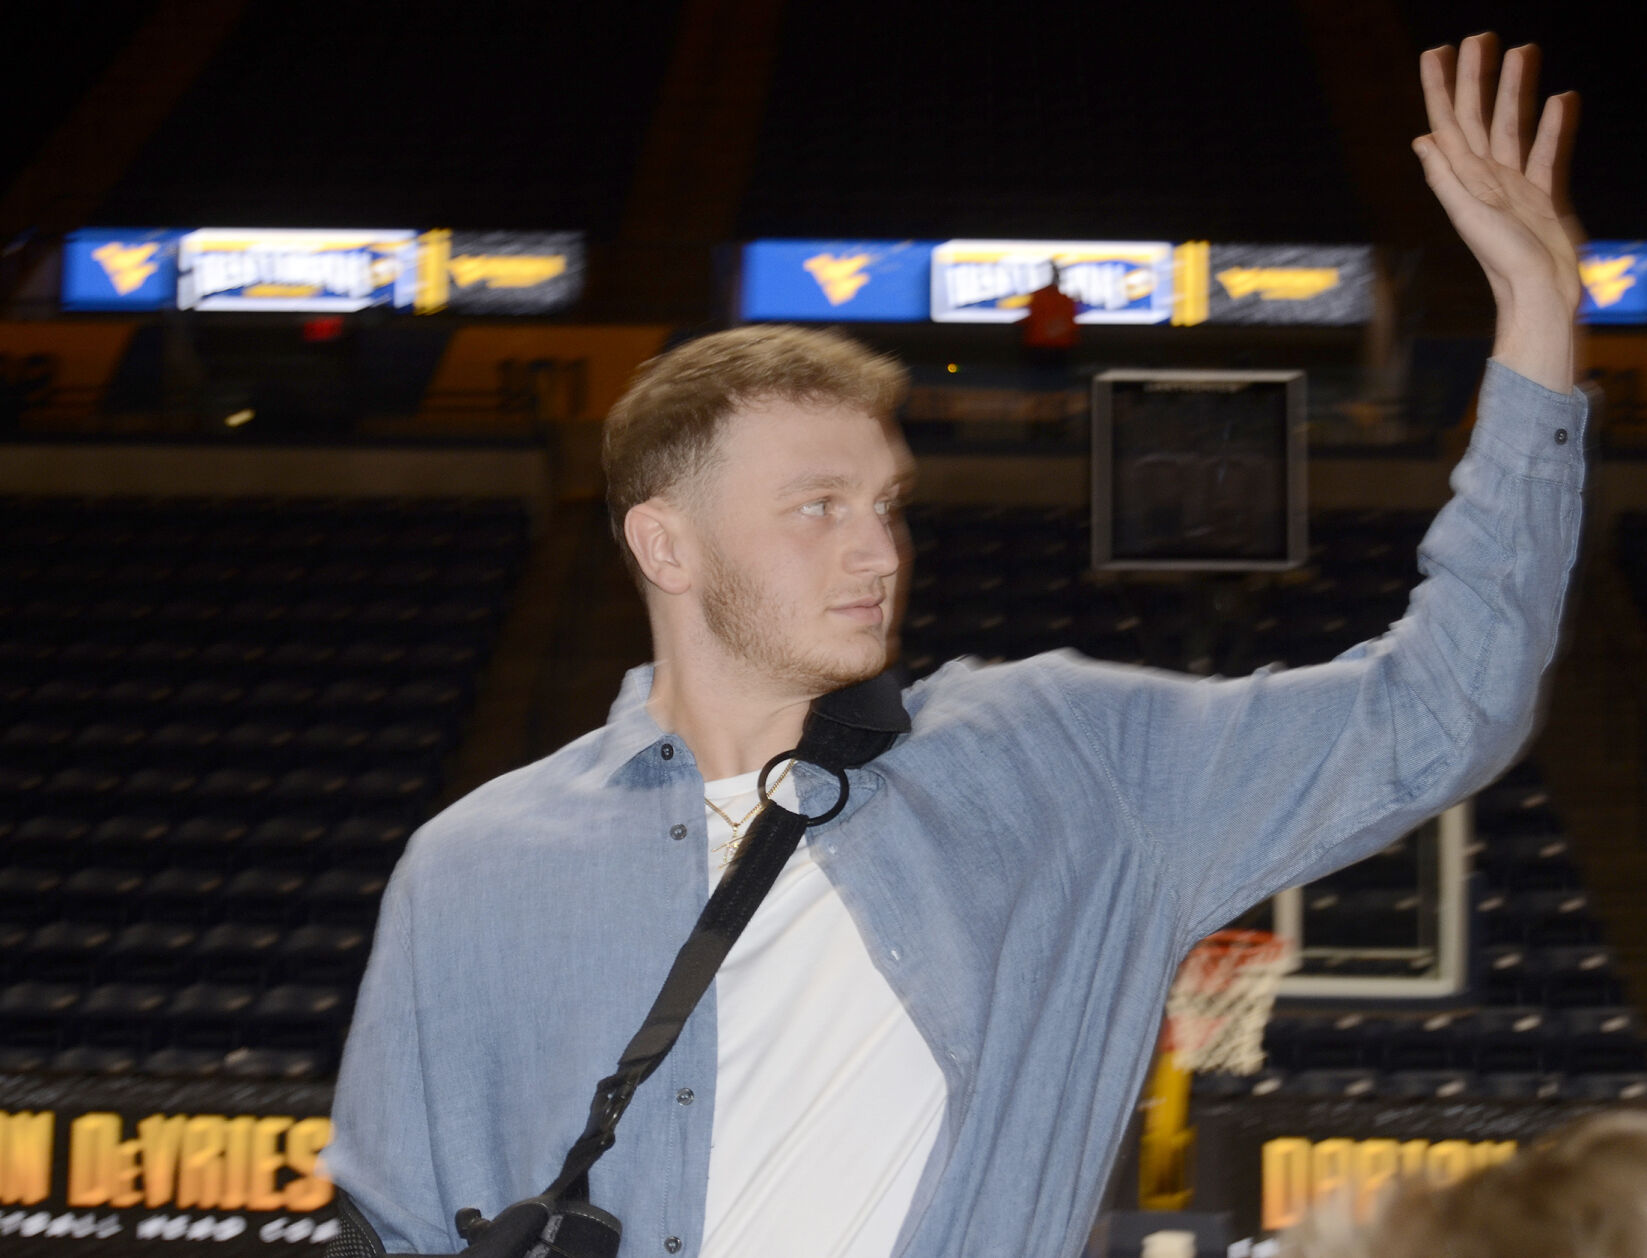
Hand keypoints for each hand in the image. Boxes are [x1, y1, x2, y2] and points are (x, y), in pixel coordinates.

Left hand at [1414, 34, 1582, 389]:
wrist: (1541, 295)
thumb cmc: (1503, 261)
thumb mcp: (1470, 216)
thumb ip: (1446, 178)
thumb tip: (1421, 140)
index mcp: (1464, 179)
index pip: (1448, 123)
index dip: (1439, 88)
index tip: (1435, 53)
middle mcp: (1486, 177)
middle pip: (1479, 115)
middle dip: (1477, 76)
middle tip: (1480, 37)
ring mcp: (1515, 185)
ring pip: (1515, 124)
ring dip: (1517, 89)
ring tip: (1524, 51)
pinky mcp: (1544, 195)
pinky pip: (1548, 150)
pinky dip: (1556, 124)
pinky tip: (1563, 98)